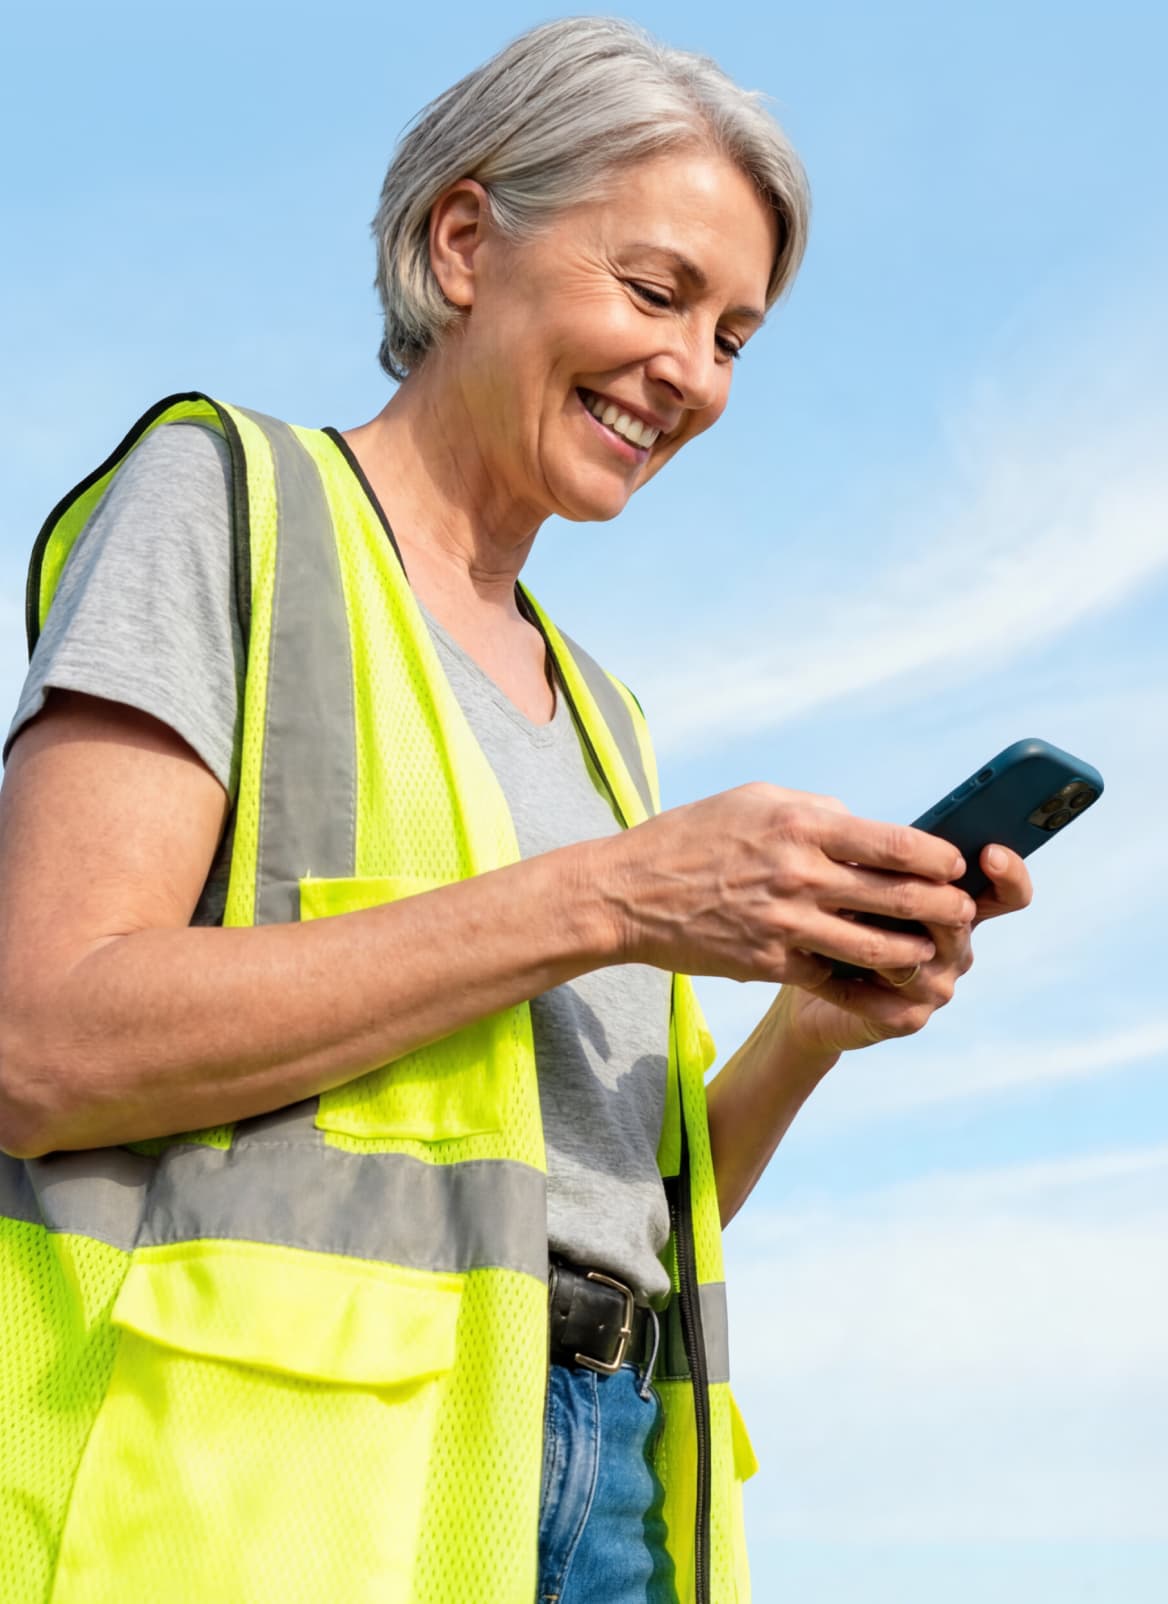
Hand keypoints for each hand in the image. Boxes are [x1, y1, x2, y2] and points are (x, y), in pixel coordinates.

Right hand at [606, 782, 975, 984]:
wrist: (628, 894)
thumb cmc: (693, 837)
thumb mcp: (755, 801)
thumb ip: (816, 812)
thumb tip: (866, 827)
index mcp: (802, 824)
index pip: (897, 845)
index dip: (940, 860)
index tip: (955, 866)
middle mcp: (799, 874)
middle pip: (901, 898)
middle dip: (945, 909)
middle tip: (961, 914)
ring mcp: (785, 923)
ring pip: (877, 948)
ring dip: (914, 952)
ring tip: (926, 950)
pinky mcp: (769, 964)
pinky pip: (832, 976)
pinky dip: (861, 979)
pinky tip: (878, 977)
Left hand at [777, 842, 1033, 1055]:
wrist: (811, 976)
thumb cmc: (842, 915)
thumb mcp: (864, 878)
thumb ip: (884, 857)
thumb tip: (874, 826)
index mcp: (957, 906)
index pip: (1007, 892)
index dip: (1008, 873)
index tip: (990, 853)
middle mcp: (957, 948)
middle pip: (959, 918)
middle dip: (922, 897)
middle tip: (883, 880)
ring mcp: (937, 986)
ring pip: (918, 956)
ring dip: (877, 936)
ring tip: (840, 917)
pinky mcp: (908, 1018)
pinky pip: (887, 998)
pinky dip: (852, 980)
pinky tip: (824, 964)